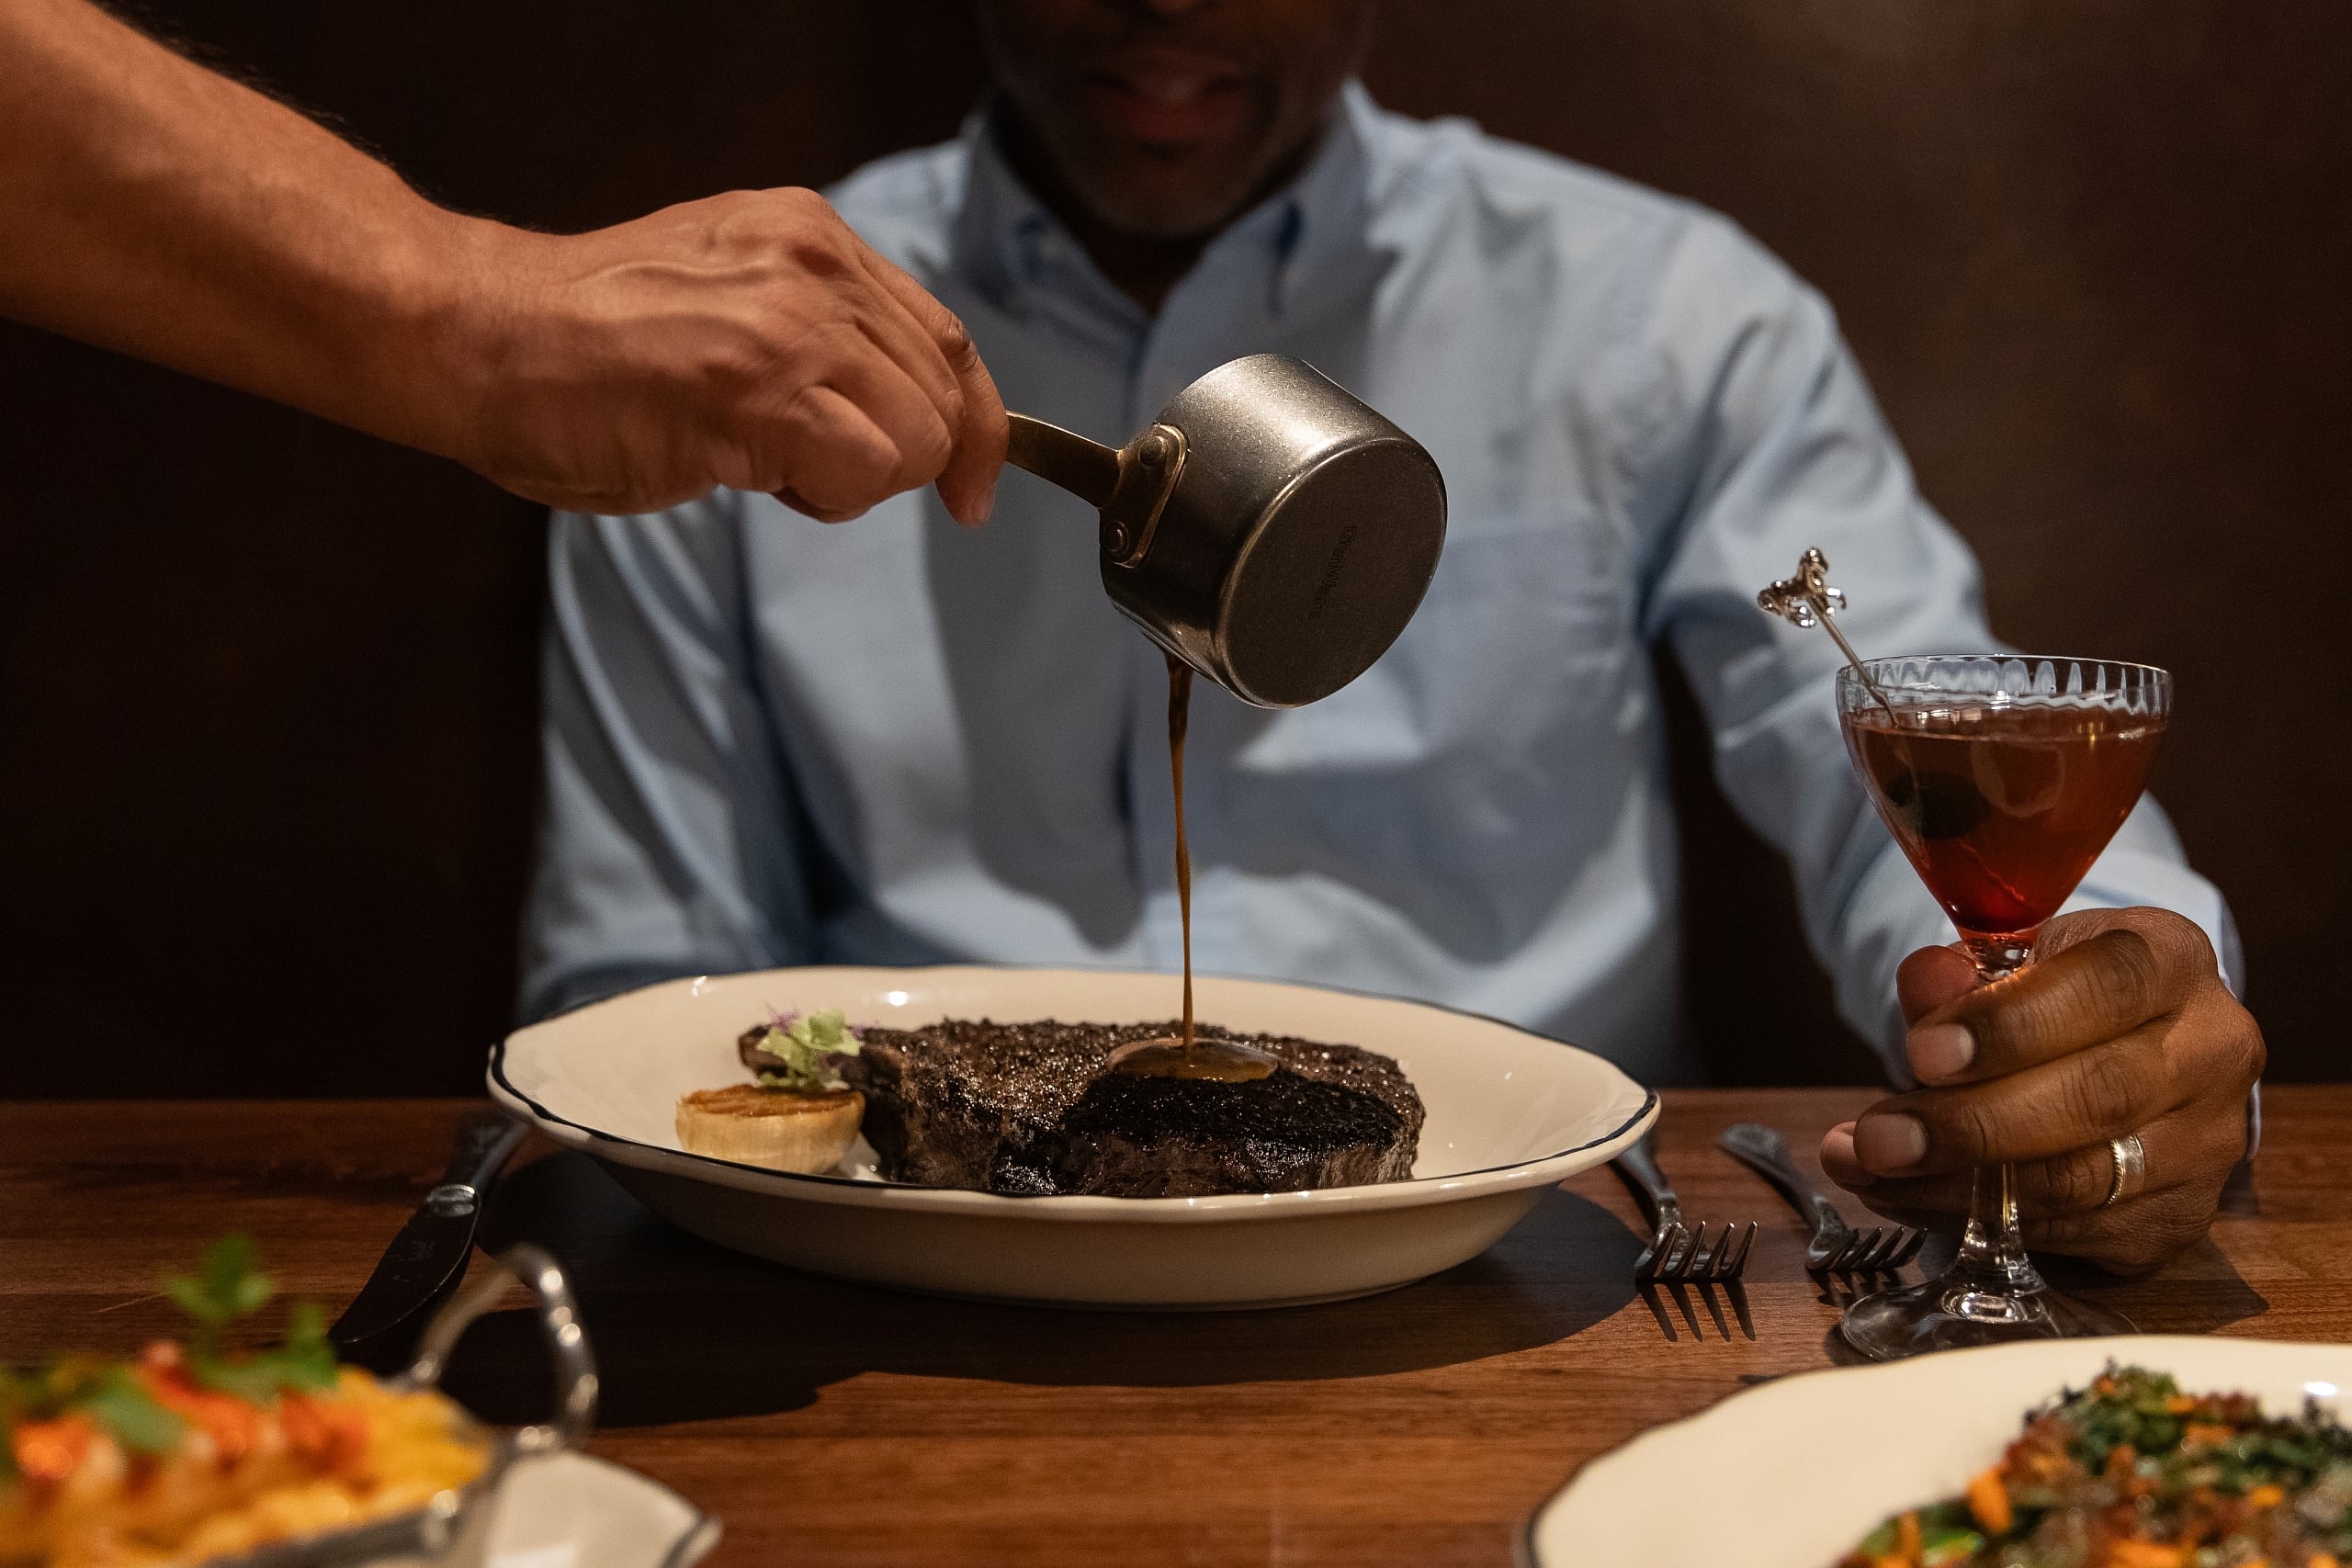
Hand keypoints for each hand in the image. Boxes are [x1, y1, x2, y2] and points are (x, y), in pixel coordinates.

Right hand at [439, 187, 1005, 520]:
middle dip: (892, 463)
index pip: (948, 339)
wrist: (479, 340)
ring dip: (855, 485)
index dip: (975, 426)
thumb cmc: (587, 348)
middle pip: (942, 401)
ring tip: (762, 462)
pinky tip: (753, 477)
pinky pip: (866, 473)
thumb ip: (819, 334)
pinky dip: (827, 500)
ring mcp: (789, 325)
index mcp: (811, 236)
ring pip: (917, 442)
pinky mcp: (758, 391)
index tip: (973, 488)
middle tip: (796, 465)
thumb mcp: (729, 302)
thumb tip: (902, 409)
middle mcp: (814, 266)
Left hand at [1820, 907, 2261, 1273]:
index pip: (2107, 986)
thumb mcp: (2009, 960)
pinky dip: (1977, 1221)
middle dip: (1972, 1124)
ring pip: (2082, 1180)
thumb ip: (1964, 973)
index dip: (2011, 1025)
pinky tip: (1904, 1196)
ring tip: (1868, 1167)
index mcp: (2172, 960)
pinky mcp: (2179, 1218)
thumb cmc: (2053, 997)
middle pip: (2098, 1097)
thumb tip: (1925, 982)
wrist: (2120, 1052)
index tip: (1924, 1053)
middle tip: (1879, 1137)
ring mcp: (2207, 1144)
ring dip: (1955, 1184)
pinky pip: (2074, 1232)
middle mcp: (2212, 1051)